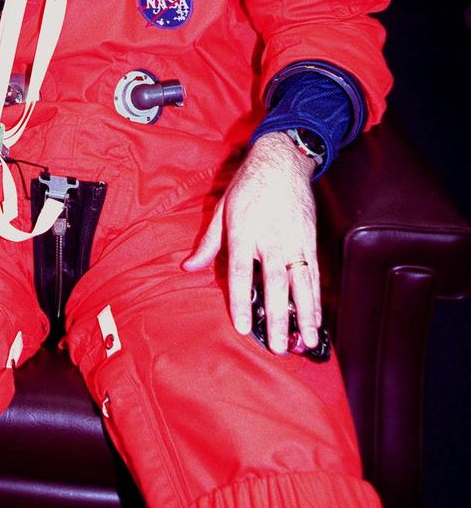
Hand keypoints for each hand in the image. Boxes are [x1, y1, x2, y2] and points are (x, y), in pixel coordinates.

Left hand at [182, 131, 319, 353]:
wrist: (282, 161)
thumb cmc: (248, 185)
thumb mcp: (222, 209)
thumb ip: (208, 243)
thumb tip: (188, 267)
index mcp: (244, 231)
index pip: (241, 272)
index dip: (242, 300)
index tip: (243, 327)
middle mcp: (271, 239)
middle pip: (275, 283)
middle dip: (279, 317)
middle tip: (278, 347)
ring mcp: (294, 241)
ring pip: (301, 283)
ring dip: (305, 314)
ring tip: (307, 341)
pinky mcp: (310, 240)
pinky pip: (315, 274)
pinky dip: (317, 298)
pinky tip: (318, 319)